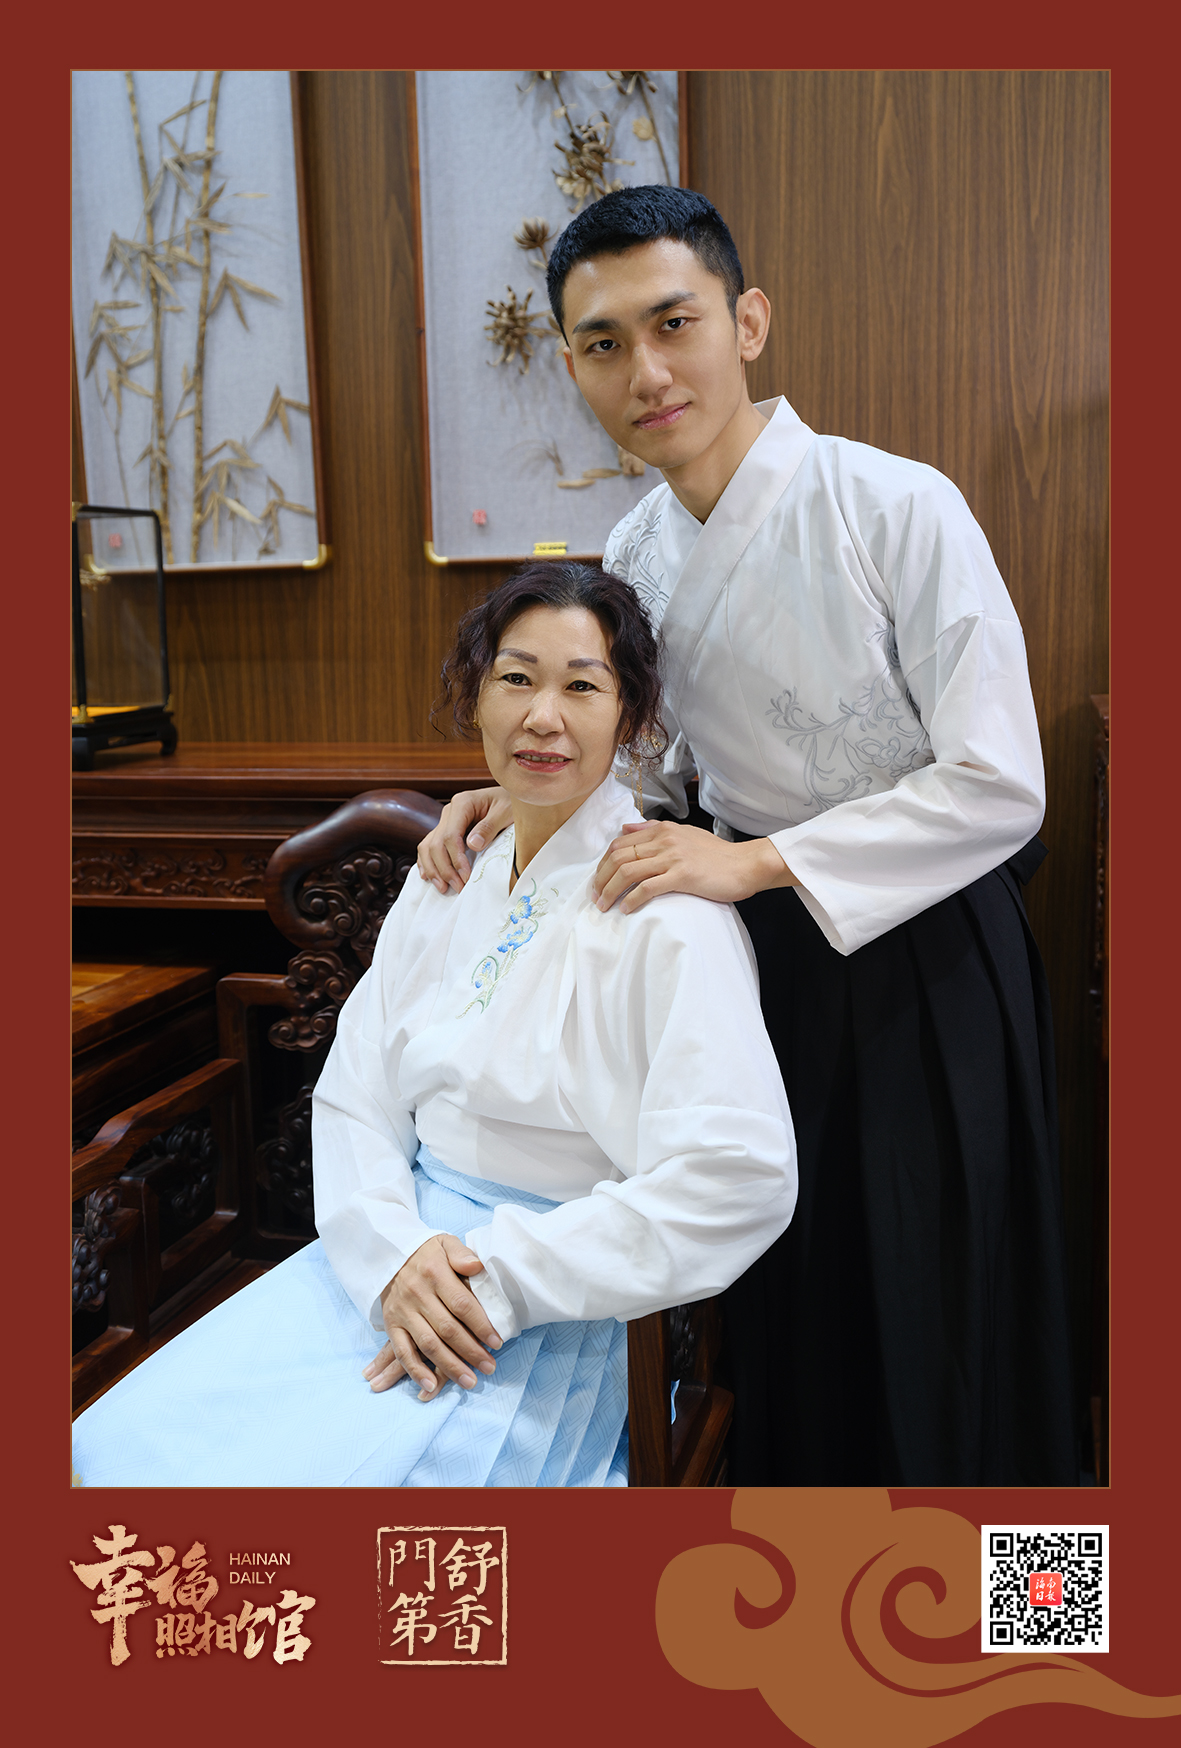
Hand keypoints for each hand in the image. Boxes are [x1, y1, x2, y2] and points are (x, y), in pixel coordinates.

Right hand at [363, 1234, 503, 1398]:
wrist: (389, 1255)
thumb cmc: (426, 1253)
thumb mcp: (444, 1243)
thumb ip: (461, 1254)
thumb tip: (477, 1265)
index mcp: (434, 1273)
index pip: (462, 1304)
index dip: (481, 1325)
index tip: (497, 1342)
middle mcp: (417, 1294)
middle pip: (448, 1329)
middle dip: (471, 1352)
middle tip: (490, 1367)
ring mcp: (403, 1312)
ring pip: (428, 1344)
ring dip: (449, 1366)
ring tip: (470, 1381)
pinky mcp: (391, 1325)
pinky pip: (402, 1351)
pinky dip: (415, 1371)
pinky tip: (431, 1386)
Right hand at [416, 787, 513, 893]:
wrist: (513, 795)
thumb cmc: (511, 803)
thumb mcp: (506, 812)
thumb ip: (489, 827)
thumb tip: (472, 845)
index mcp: (462, 803)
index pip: (450, 836)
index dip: (456, 859)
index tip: (466, 877)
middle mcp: (450, 811)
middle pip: (435, 844)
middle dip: (444, 869)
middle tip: (458, 887)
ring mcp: (446, 821)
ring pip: (428, 847)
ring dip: (433, 869)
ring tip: (443, 888)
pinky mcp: (447, 830)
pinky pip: (429, 846)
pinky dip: (427, 862)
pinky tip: (429, 876)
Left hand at [592, 821, 796, 914]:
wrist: (745, 865)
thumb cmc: (717, 855)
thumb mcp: (683, 834)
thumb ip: (653, 830)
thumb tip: (625, 827)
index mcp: (662, 830)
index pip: (619, 843)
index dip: (603, 863)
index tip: (598, 880)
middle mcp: (664, 840)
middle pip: (618, 857)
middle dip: (601, 879)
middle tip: (595, 896)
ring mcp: (673, 857)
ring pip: (628, 872)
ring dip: (610, 891)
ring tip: (604, 906)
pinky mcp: (682, 875)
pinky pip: (647, 888)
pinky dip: (632, 899)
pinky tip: (626, 909)